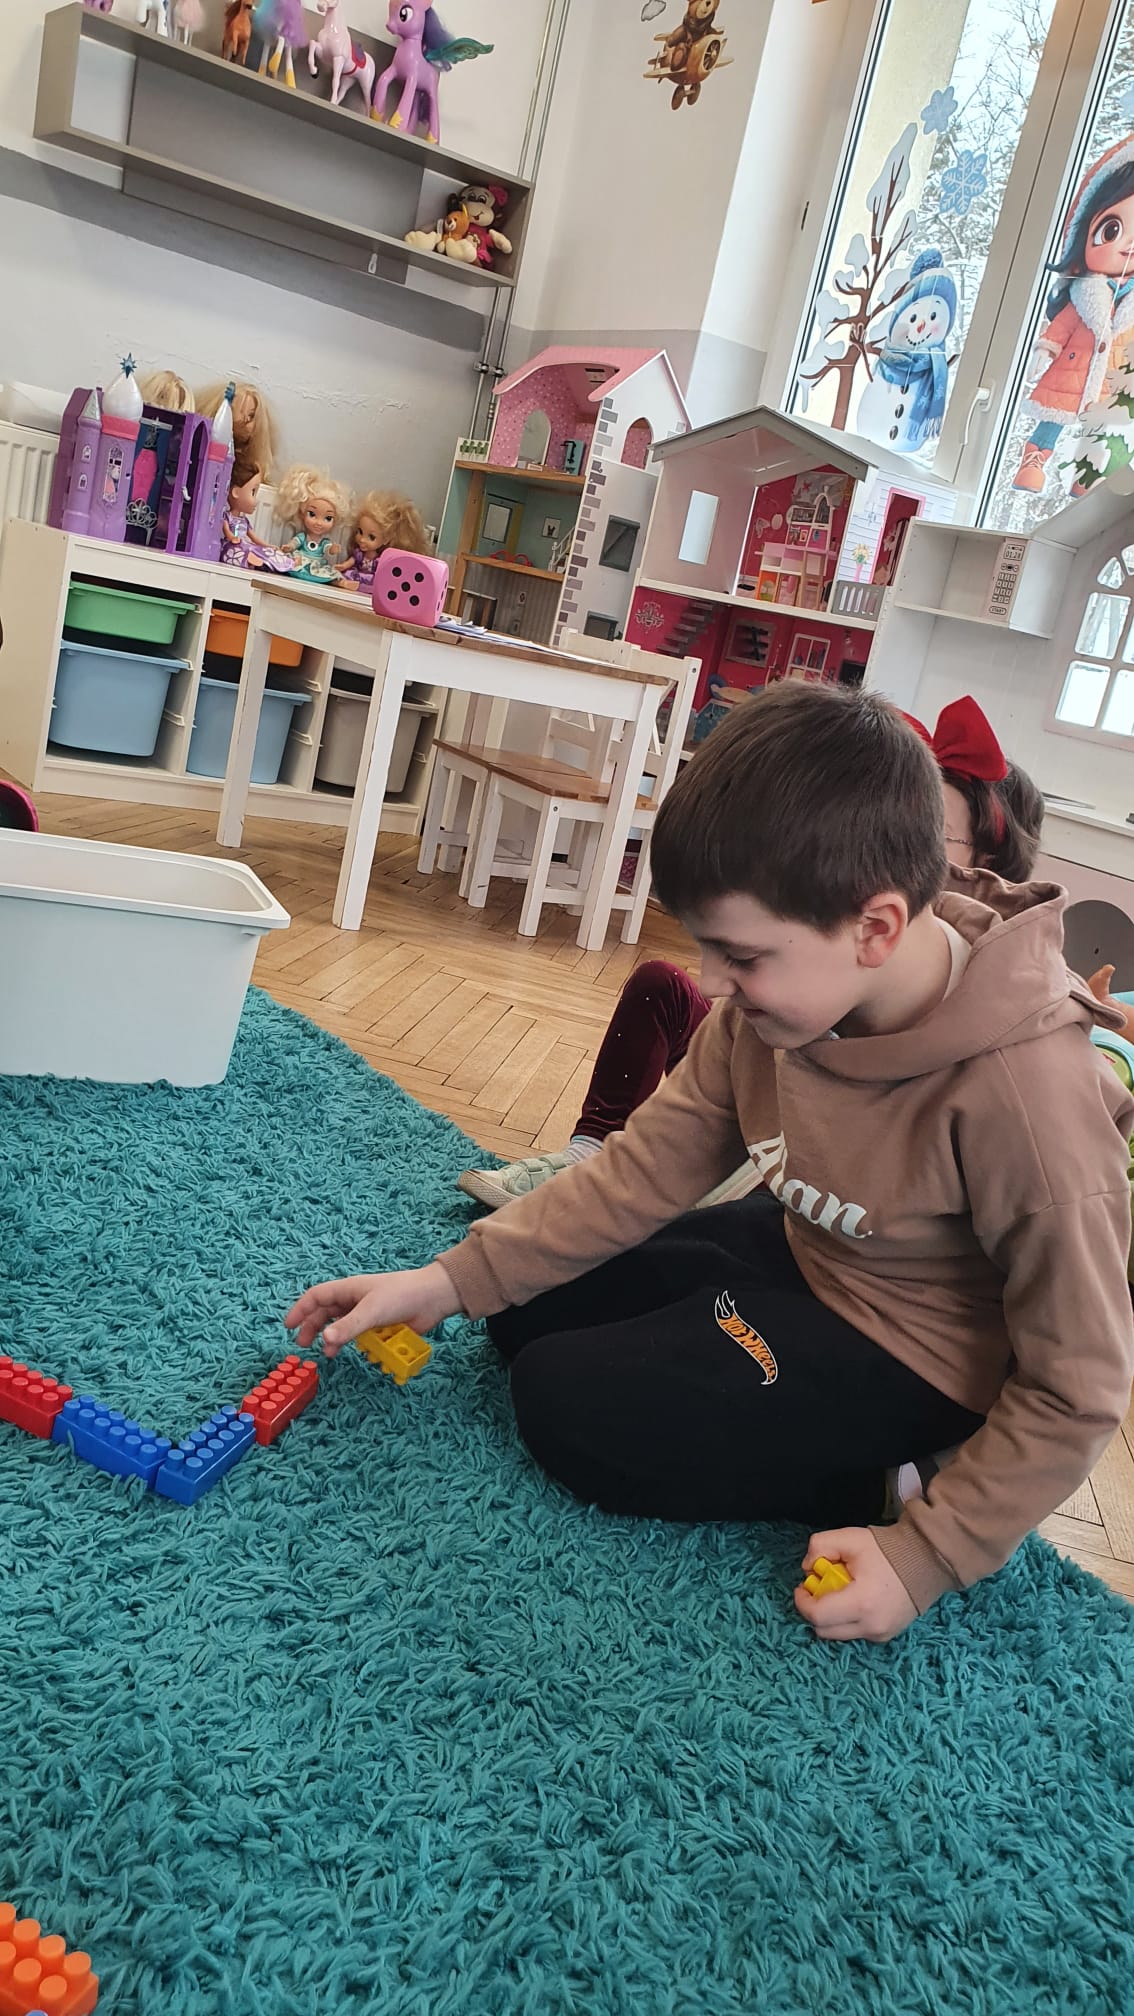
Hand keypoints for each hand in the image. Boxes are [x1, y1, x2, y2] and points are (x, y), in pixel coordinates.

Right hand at [285, 1261, 459, 1355]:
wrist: (432, 1299)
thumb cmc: (400, 1295)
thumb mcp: (371, 1311)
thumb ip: (348, 1327)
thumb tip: (324, 1340)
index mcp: (348, 1290)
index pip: (316, 1296)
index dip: (301, 1309)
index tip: (288, 1326)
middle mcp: (354, 1301)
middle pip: (326, 1313)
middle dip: (313, 1328)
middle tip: (304, 1345)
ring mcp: (367, 1314)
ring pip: (342, 1327)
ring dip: (334, 1339)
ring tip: (329, 1354)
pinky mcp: (379, 1327)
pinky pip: (361, 1336)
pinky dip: (355, 1344)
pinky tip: (355, 1352)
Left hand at [794, 1528, 916, 1642]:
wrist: (925, 1561)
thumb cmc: (886, 1550)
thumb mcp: (850, 1538)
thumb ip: (820, 1546)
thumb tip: (808, 1567)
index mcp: (861, 1603)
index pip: (818, 1616)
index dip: (802, 1602)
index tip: (802, 1586)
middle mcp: (871, 1626)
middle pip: (824, 1631)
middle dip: (814, 1610)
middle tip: (818, 1589)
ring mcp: (880, 1634)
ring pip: (838, 1635)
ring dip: (830, 1617)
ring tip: (837, 1593)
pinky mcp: (886, 1636)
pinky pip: (855, 1633)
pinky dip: (847, 1620)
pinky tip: (854, 1600)